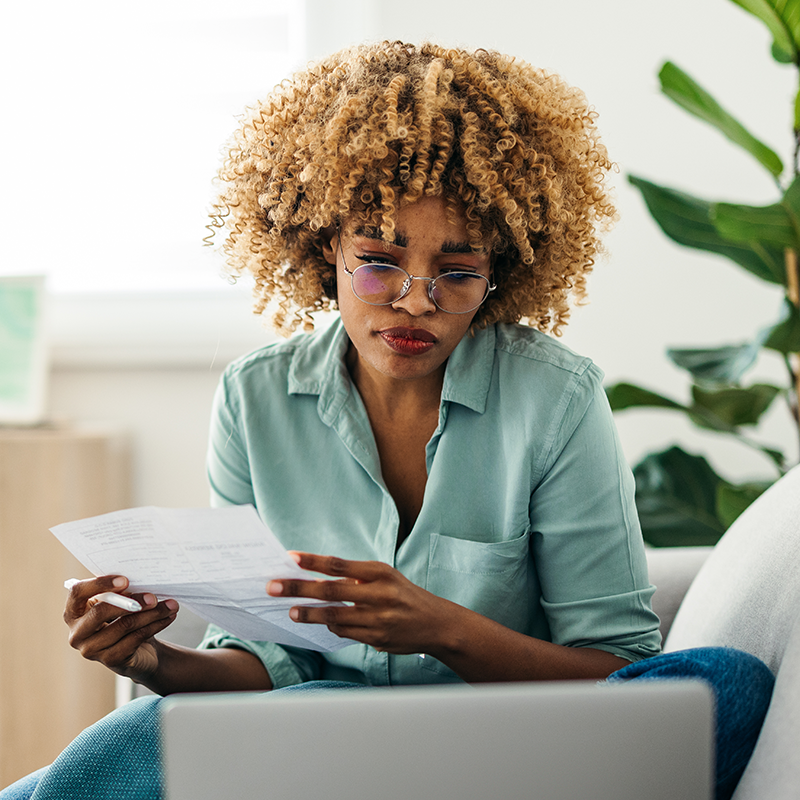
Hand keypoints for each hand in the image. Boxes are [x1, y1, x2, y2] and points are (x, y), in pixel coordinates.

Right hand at [64, 575, 178, 682]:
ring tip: (171, 605)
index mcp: (74, 611)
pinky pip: (135, 638)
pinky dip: (155, 625)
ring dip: (151, 614)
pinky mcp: (110, 660)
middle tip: (154, 597)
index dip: (100, 584)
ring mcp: (91, 650)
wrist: (138, 650)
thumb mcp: (119, 603)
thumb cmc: (124, 618)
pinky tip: (168, 617)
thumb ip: (121, 591)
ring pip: (124, 625)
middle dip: (131, 602)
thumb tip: (141, 579)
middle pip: (100, 612)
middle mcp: (77, 633)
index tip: (125, 579)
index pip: (77, 592)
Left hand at [266, 552, 456, 654]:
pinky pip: (345, 632)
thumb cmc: (404, 595)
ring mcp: (378, 619)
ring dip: (309, 614)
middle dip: (298, 588)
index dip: (313, 561)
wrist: (436, 623)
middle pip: (330, 590)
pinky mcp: (377, 639)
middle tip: (273, 587)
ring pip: (334, 616)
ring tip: (291, 611)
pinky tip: (320, 623)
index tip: (290, 557)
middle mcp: (379, 594)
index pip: (339, 564)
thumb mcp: (386, 577)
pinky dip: (331, 627)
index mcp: (380, 572)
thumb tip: (317, 578)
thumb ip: (356, 578)